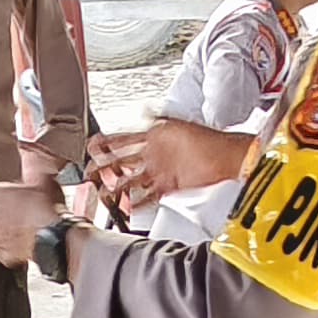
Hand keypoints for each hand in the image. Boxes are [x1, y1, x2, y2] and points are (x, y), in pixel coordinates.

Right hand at [88, 118, 251, 207]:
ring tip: (103, 194)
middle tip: (89, 174)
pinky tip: (126, 207)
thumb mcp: (177, 124)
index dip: (104, 144)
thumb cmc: (207, 139)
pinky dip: (136, 203)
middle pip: (121, 162)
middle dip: (103, 168)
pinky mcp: (168, 187)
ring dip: (115, 188)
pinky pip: (147, 197)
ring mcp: (159, 172)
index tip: (90, 147)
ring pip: (130, 182)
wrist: (228, 159)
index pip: (122, 140)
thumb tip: (142, 109)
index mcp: (151, 138)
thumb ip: (157, 117)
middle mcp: (152, 155)